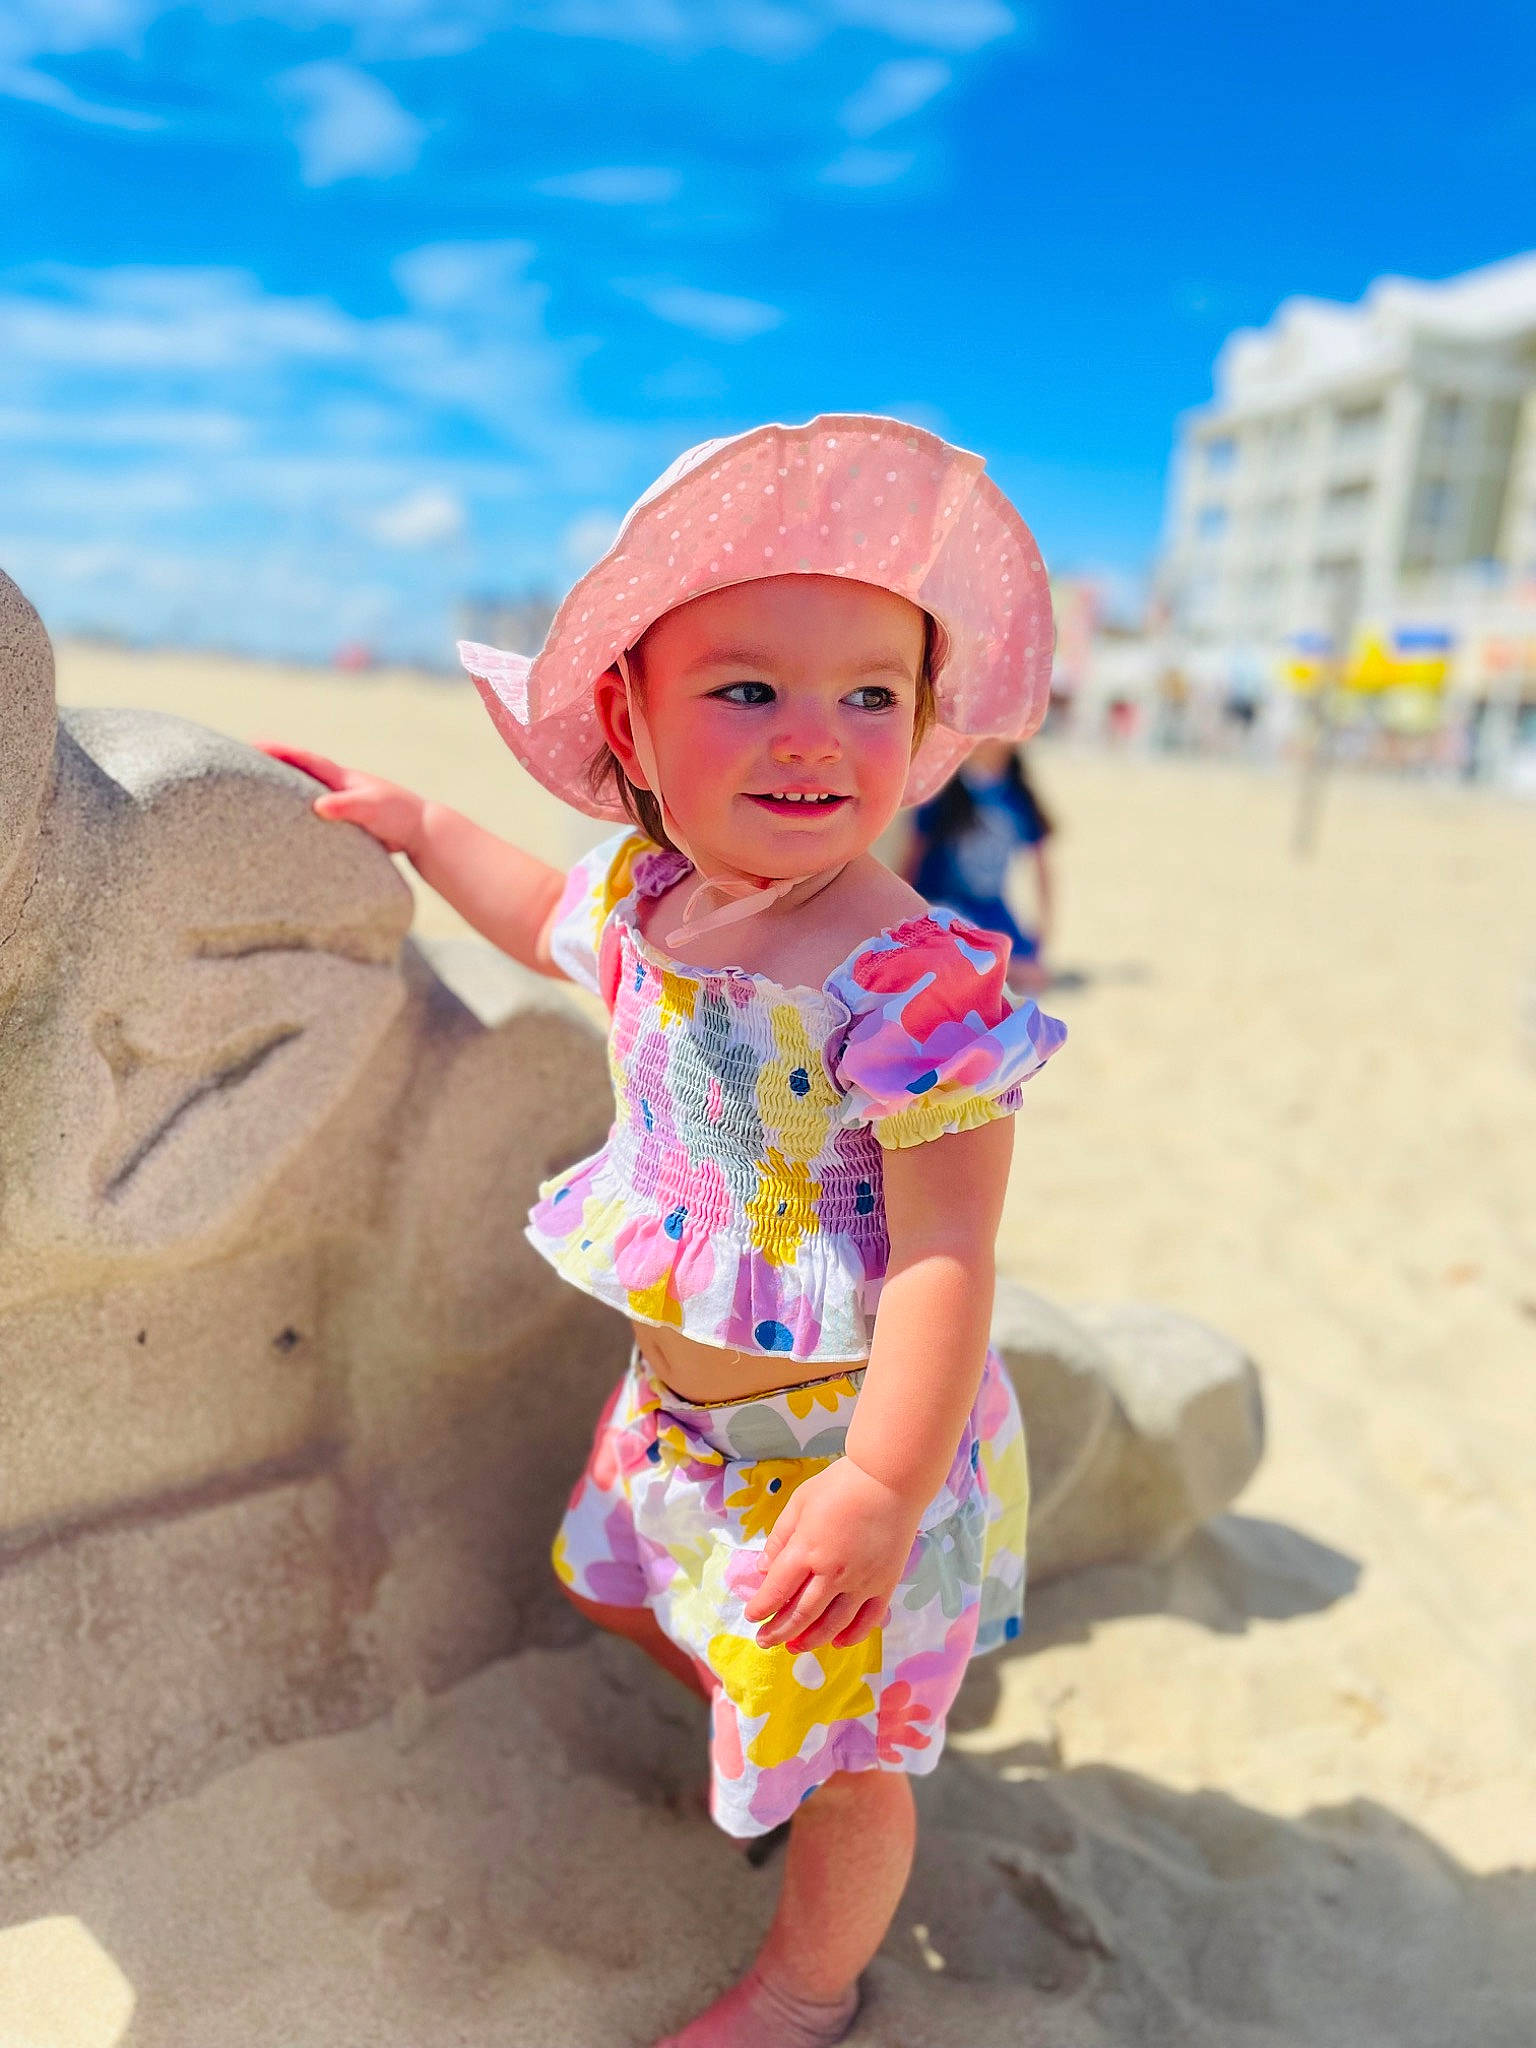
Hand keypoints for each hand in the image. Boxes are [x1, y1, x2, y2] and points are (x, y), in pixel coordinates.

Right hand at [255, 743, 424, 857]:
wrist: (423, 831)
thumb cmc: (400, 816)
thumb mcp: (373, 809)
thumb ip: (346, 806)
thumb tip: (319, 806)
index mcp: (343, 778)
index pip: (306, 760)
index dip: (280, 752)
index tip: (254, 744)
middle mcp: (340, 786)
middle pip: (302, 770)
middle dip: (274, 763)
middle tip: (243, 758)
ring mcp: (344, 801)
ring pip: (308, 790)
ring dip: (285, 786)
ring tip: (256, 786)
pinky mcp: (348, 820)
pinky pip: (317, 811)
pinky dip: (300, 810)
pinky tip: (288, 820)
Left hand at [742, 1456, 919, 1653]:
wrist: (891, 1479)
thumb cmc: (842, 1484)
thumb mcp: (800, 1502)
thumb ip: (781, 1538)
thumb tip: (764, 1570)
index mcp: (807, 1550)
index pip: (777, 1590)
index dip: (762, 1607)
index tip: (752, 1616)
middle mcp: (833, 1573)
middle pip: (801, 1614)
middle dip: (779, 1632)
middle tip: (765, 1641)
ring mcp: (862, 1582)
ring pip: (832, 1624)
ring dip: (810, 1640)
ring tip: (794, 1648)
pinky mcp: (885, 1584)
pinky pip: (868, 1619)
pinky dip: (852, 1635)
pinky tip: (838, 1642)